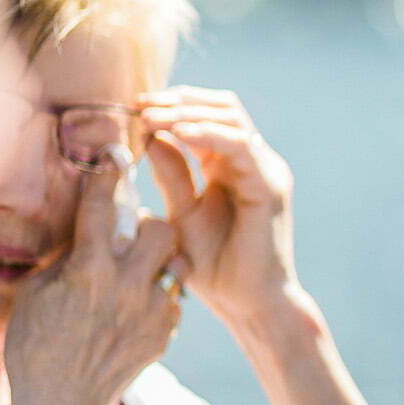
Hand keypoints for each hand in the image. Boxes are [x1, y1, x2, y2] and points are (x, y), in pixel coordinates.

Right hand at [4, 160, 183, 404]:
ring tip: (140, 268)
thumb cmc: (35, 345)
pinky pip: (175, 296)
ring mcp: (153, 311)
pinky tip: (138, 304)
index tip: (114, 154)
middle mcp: (127, 287)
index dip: (107, 174)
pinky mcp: (167, 332)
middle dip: (149, 224)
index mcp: (88, 271)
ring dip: (161, 258)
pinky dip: (160, 293)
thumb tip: (80, 218)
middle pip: (161, 228)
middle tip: (132, 234)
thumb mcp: (35, 292)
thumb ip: (64, 253)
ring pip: (178, 261)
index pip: (101, 206)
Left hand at [142, 86, 298, 326]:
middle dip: (179, 100)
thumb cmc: (216, 268)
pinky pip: (240, 145)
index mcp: (232, 167)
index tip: (134, 107)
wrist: (248, 304)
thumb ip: (172, 176)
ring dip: (188, 112)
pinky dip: (207, 133)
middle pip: (222, 107)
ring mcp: (266, 171)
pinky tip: (177, 132)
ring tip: (152, 117)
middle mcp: (254, 162)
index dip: (172, 105)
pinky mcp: (269, 186)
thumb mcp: (183, 214)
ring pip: (231, 118)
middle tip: (141, 106)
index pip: (207, 116)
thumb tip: (150, 139)